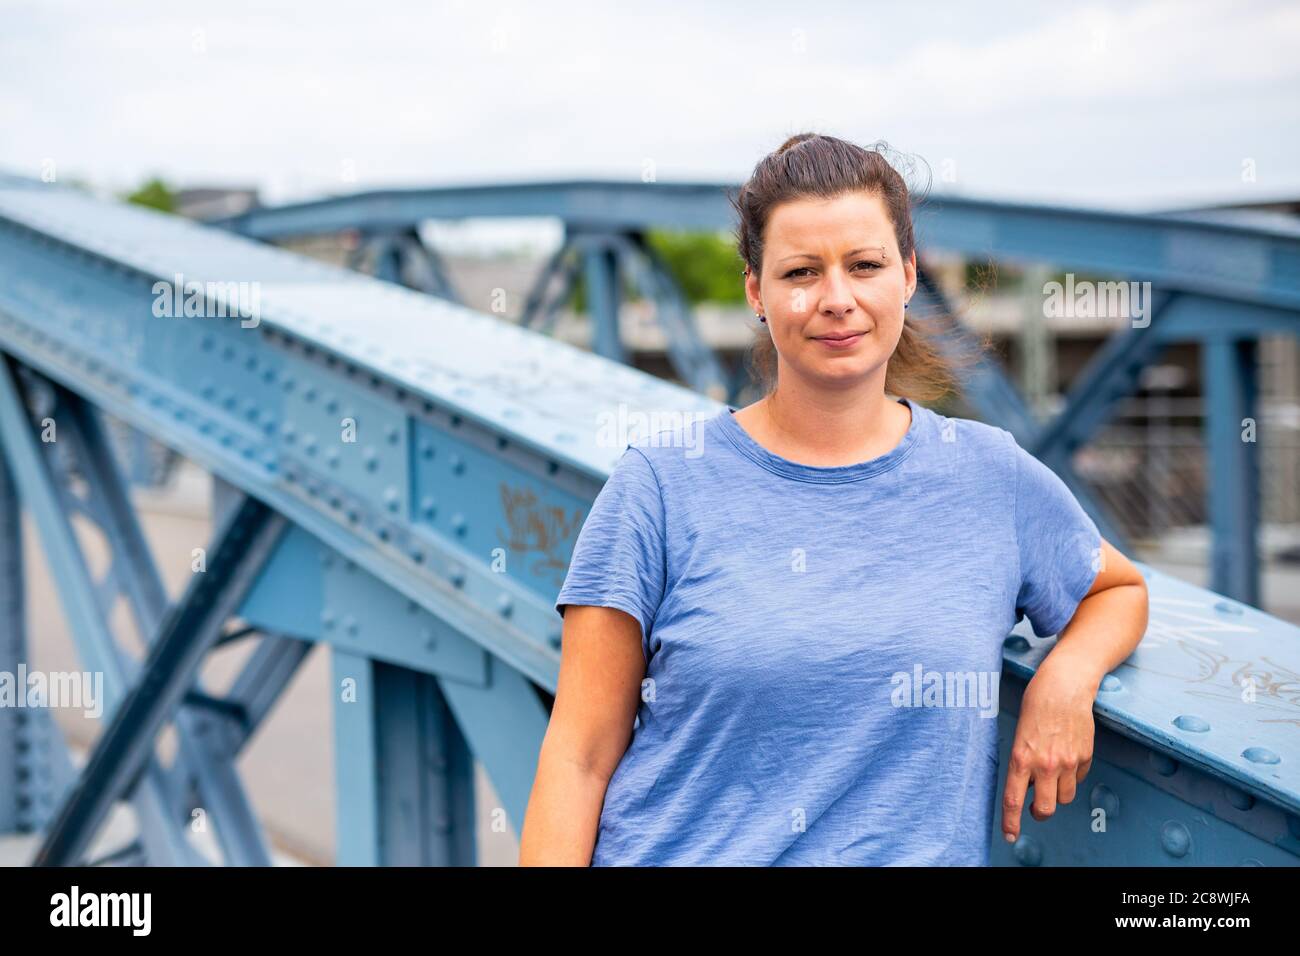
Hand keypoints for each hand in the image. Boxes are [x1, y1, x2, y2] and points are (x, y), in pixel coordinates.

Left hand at [1001, 657, 1097, 843]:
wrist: (1064, 686)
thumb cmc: (1036, 705)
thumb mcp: (1019, 734)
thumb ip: (1022, 762)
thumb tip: (1027, 786)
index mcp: (1021, 757)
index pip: (1013, 799)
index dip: (1011, 822)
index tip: (1010, 834)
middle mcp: (1045, 764)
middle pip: (1045, 809)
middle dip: (1039, 812)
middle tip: (1036, 807)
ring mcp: (1067, 762)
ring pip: (1064, 797)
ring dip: (1057, 793)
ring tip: (1052, 773)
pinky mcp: (1085, 756)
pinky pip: (1078, 778)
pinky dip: (1072, 775)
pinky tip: (1067, 754)